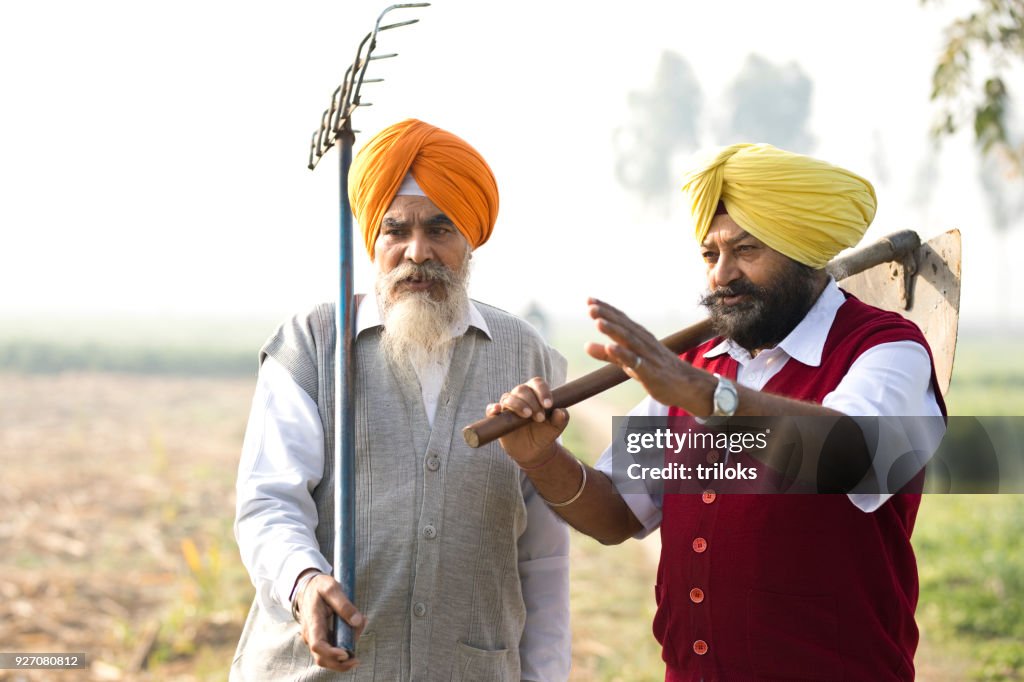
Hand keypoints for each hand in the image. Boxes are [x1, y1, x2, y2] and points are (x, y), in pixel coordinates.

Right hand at [297, 572, 365, 671]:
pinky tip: (356, 629)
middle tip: (357, 660)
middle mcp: (311, 634)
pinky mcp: (321, 638)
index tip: (346, 653)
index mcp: (313, 622)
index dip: (331, 653)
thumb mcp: (331, 588)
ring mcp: (315, 638)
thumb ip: (344, 604)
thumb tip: (358, 621)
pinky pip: (332, 648)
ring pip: (328, 656)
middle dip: (339, 664)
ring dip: (345, 653)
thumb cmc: (319, 587)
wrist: (307, 587)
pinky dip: (345, 645)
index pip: (317, 645)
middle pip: (321, 658)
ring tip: (359, 628)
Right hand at [486, 377, 569, 466]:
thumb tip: (560, 412)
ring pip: (508, 398)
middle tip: (540, 418)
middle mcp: (520, 396)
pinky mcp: (497, 417)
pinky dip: (493, 408)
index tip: (549, 405)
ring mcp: (508, 406)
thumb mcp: (556, 428)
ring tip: (527, 415)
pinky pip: (491, 409)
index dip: (543, 392)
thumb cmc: (545, 433)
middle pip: (522, 390)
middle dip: (532, 402)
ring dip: (518, 405)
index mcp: (535, 393)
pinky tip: (497, 410)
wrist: (533, 450)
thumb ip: (561, 419)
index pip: (537, 384)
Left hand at [585, 297, 704, 409]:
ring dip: (613, 330)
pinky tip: (610, 347)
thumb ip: (608, 354)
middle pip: (623, 326)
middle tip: (591, 306)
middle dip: (607, 315)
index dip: (605, 309)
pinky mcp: (650, 371)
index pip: (620, 320)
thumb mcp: (629, 362)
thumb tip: (585, 346)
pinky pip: (635, 361)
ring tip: (598, 322)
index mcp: (638, 337)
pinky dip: (623, 353)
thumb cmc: (657, 371)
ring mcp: (647, 356)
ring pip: (629, 340)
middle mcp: (643, 342)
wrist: (686, 385)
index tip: (589, 299)